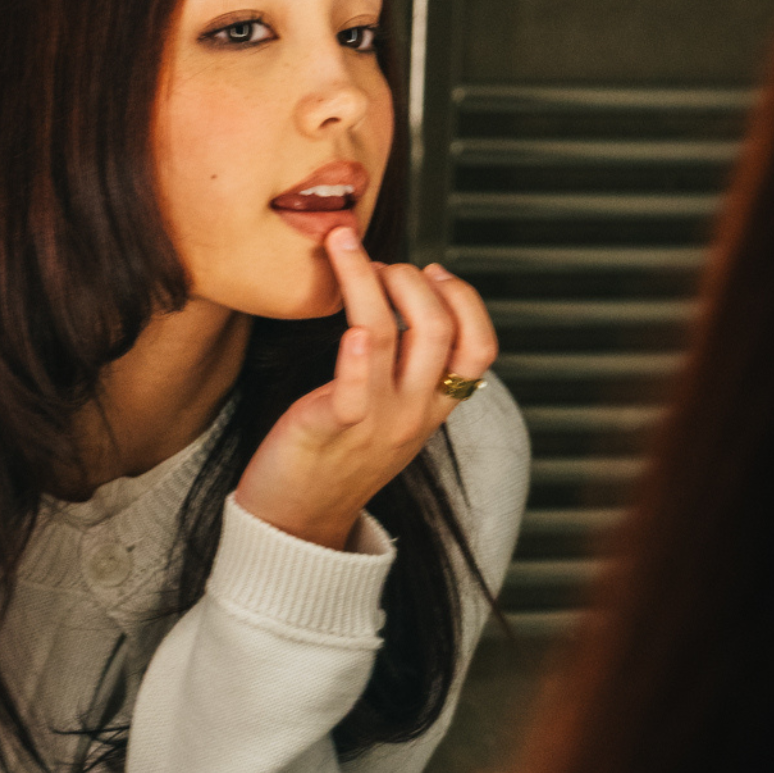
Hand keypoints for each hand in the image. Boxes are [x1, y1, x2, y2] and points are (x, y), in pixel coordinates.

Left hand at [234, 228, 496, 550]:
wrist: (293, 524)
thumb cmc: (330, 458)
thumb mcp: (386, 416)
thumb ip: (404, 373)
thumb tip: (405, 304)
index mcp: (431, 410)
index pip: (480, 348)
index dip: (466, 299)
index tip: (434, 271)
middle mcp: (412, 416)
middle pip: (440, 328)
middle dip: (412, 278)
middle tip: (379, 263)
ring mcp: (375, 424)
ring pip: (392, 335)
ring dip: (369, 278)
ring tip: (344, 248)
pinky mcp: (330, 429)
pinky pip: (355, 388)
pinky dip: (355, 354)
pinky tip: (347, 325)